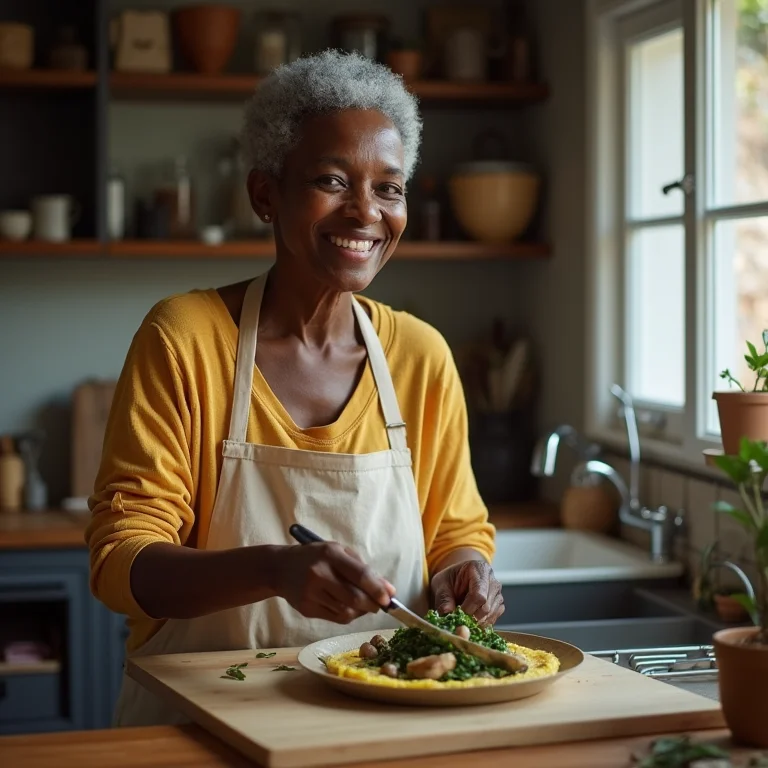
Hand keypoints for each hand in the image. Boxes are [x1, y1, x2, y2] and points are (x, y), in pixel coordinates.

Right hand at [274, 542, 394, 623]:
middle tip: (380, 604)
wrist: (280, 568)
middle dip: (373, 604)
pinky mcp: (306, 609)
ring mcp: (311, 593)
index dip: (378, 589)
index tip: (389, 598)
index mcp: (330, 554)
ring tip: (364, 604)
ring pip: (346, 612)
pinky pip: (336, 618)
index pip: (360, 575)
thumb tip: (389, 590)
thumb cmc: (315, 557)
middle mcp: (319, 574)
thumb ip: (363, 569)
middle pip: (354, 598)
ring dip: (361, 612)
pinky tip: (349, 608)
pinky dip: (348, 616)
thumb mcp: (338, 552)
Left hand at [431, 560, 504, 626]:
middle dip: (472, 616)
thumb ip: (444, 598)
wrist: (455, 581)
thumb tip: (446, 611)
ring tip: (464, 619)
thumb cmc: (449, 580)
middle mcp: (492, 580)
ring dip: (477, 621)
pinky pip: (494, 618)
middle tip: (459, 619)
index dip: (468, 608)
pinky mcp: (499, 604)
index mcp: (479, 569)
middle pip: (486, 606)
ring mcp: (497, 593)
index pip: (479, 594)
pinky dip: (482, 623)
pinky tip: (472, 619)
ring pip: (491, 614)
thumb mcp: (441, 585)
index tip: (457, 614)